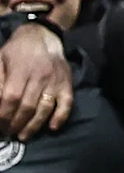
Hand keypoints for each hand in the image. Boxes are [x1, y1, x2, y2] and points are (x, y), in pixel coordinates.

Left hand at [0, 22, 70, 137]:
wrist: (43, 36)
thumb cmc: (17, 50)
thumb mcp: (0, 59)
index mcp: (21, 71)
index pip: (11, 98)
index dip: (3, 114)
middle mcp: (39, 78)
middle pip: (27, 107)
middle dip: (15, 124)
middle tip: (7, 133)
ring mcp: (55, 82)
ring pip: (44, 109)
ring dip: (33, 126)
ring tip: (23, 136)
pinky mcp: (67, 85)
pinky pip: (66, 104)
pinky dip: (60, 118)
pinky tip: (52, 128)